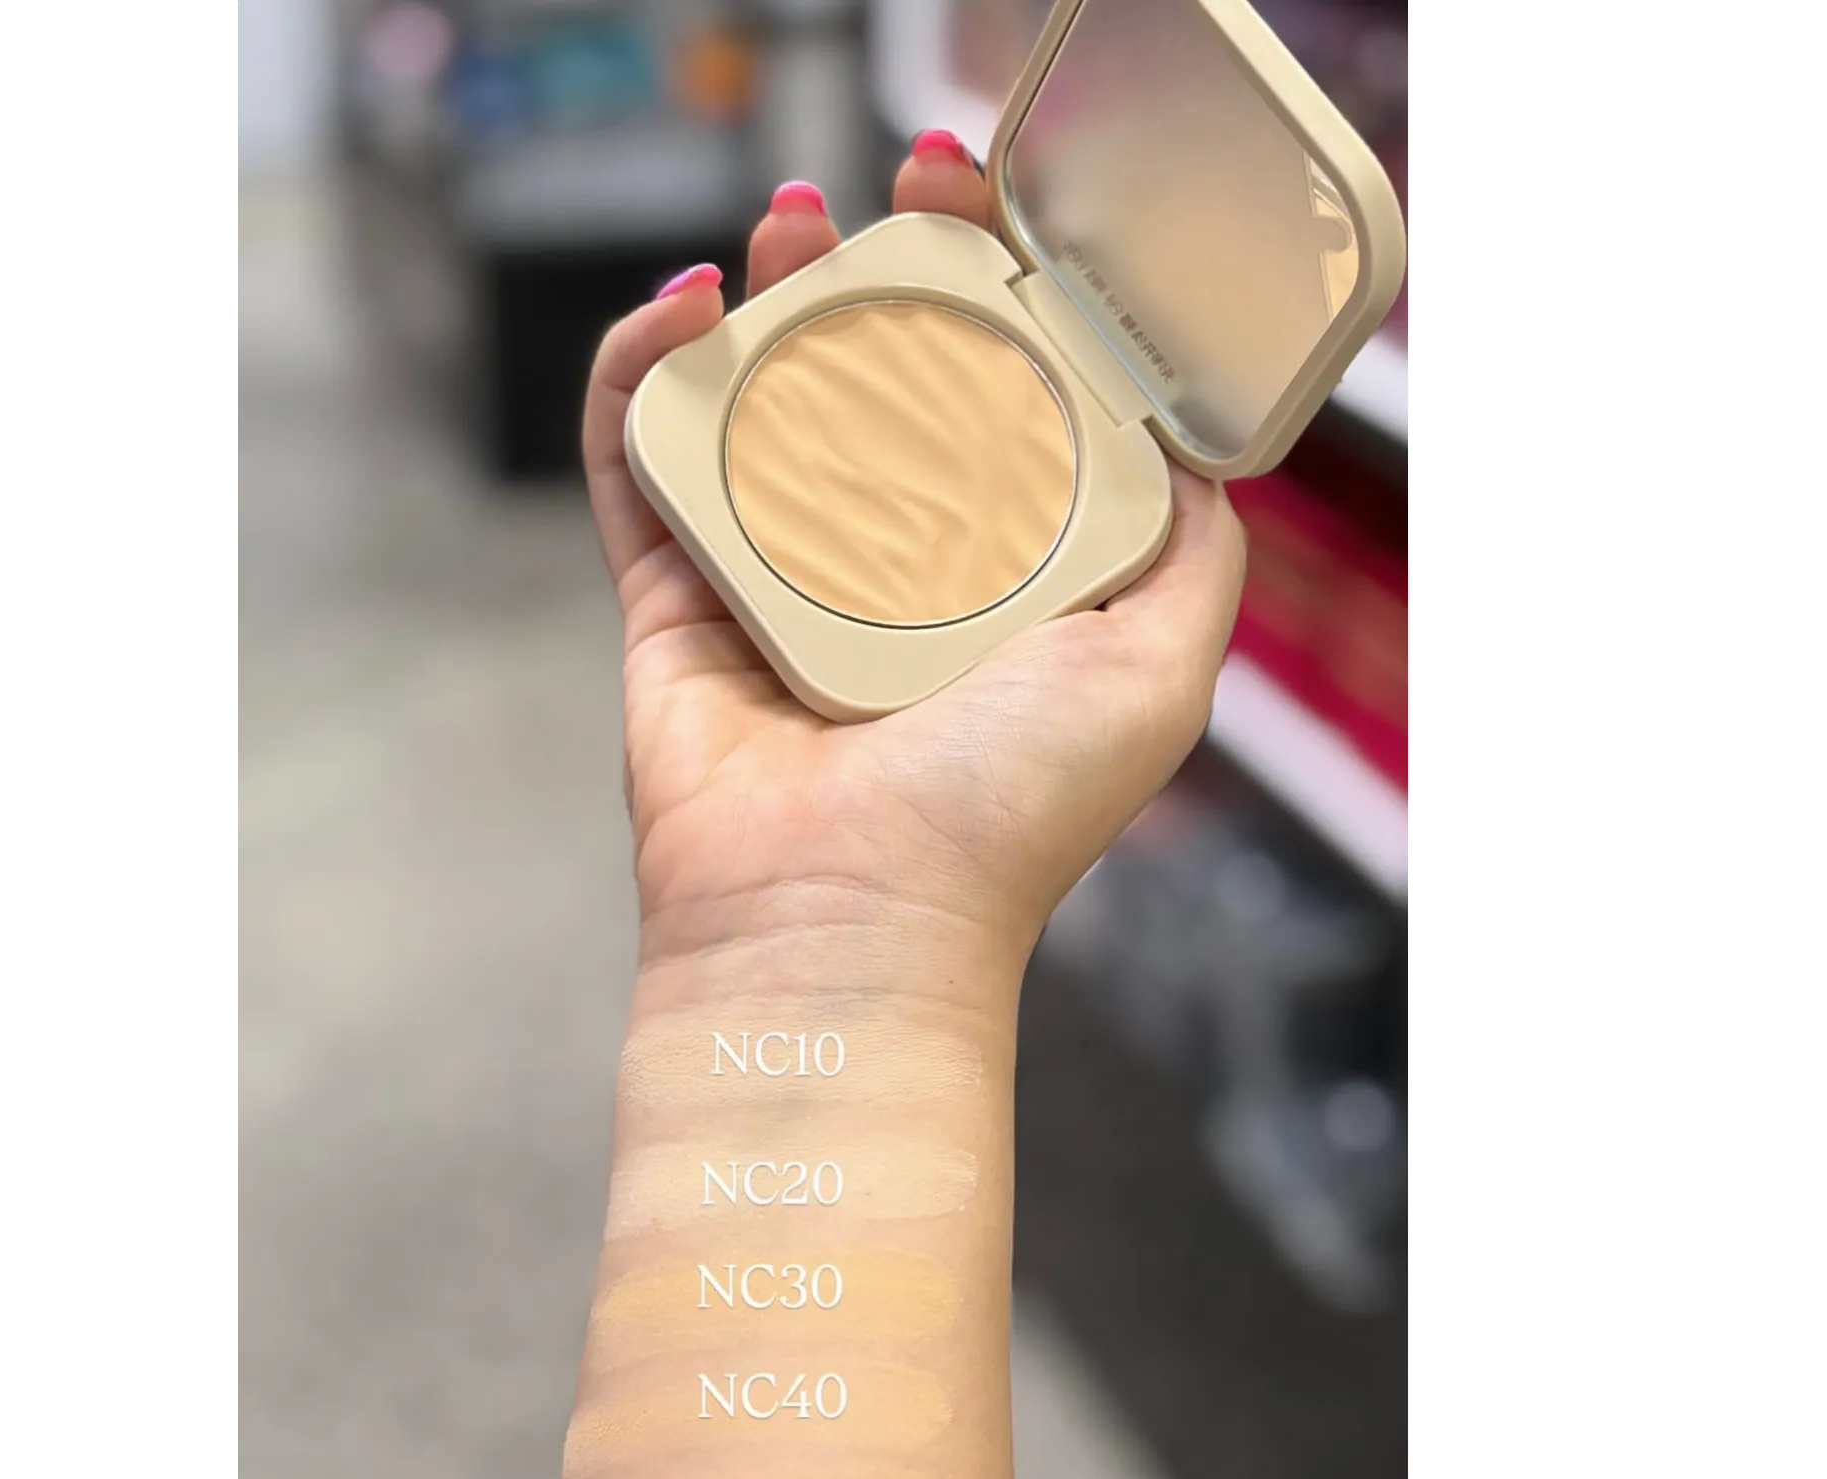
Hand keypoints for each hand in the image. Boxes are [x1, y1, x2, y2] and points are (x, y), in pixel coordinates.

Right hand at [584, 140, 1246, 985]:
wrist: (848, 923)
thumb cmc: (1005, 813)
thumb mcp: (1157, 671)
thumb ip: (1187, 558)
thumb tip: (1191, 455)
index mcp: (992, 582)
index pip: (989, 402)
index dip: (986, 299)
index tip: (981, 217)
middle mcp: (884, 579)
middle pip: (868, 389)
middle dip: (873, 280)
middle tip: (877, 206)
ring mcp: (770, 590)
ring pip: (752, 412)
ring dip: (761, 304)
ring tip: (780, 229)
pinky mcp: (670, 611)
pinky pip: (638, 472)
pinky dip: (635, 384)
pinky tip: (672, 316)